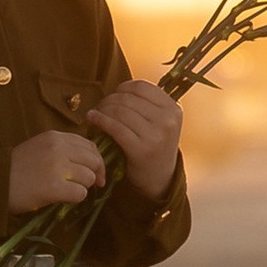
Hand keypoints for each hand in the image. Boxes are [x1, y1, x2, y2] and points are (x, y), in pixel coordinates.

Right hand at [8, 129, 103, 212]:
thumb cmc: (15, 168)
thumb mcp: (39, 148)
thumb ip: (62, 149)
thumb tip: (91, 162)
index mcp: (55, 137)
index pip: (89, 145)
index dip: (97, 161)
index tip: (96, 172)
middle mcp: (58, 148)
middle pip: (94, 161)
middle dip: (94, 175)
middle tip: (87, 186)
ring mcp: (57, 167)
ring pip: (89, 178)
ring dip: (81, 187)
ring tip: (65, 191)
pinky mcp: (54, 187)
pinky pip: (80, 193)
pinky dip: (74, 199)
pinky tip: (61, 198)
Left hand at [90, 78, 182, 197]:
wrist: (158, 179)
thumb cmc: (154, 145)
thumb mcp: (162, 123)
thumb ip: (149, 105)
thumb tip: (120, 88)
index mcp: (173, 109)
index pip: (142, 87)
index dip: (123, 88)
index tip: (114, 96)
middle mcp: (167, 120)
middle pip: (128, 98)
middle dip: (109, 100)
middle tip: (99, 106)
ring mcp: (156, 135)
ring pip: (120, 111)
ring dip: (102, 110)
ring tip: (95, 114)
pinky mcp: (141, 149)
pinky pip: (115, 127)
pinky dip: (100, 120)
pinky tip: (92, 120)